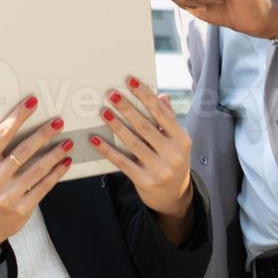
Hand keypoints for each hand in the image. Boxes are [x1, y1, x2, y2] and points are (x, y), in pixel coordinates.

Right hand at [0, 96, 72, 277]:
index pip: (1, 135)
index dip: (18, 117)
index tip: (32, 102)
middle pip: (23, 151)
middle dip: (43, 134)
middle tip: (59, 122)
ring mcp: (8, 196)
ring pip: (37, 169)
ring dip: (54, 154)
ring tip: (68, 142)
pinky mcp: (22, 209)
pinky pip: (43, 187)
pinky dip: (56, 174)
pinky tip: (65, 162)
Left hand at [89, 77, 194, 243]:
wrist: (175, 196)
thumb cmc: (172, 160)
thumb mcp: (176, 141)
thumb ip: (168, 119)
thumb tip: (161, 96)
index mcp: (181, 139)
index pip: (161, 113)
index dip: (145, 96)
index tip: (131, 81)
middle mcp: (172, 154)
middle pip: (145, 126)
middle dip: (127, 108)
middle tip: (111, 94)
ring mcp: (159, 169)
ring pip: (132, 143)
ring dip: (116, 126)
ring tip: (103, 112)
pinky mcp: (144, 181)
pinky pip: (122, 162)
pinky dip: (108, 150)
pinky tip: (96, 139)